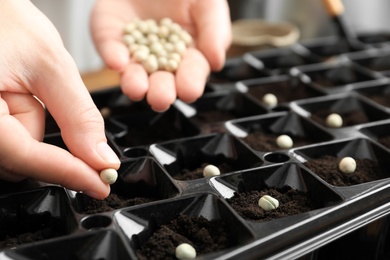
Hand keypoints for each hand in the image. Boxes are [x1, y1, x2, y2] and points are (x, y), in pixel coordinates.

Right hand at [0, 0, 119, 198]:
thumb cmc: (1, 18)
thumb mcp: (49, 64)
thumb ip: (77, 117)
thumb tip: (99, 158)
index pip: (28, 159)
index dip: (71, 174)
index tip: (102, 183)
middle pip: (21, 161)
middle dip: (52, 143)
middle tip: (65, 111)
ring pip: (16, 151)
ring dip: (35, 126)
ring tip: (26, 85)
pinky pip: (7, 138)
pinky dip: (24, 121)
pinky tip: (20, 93)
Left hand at [90, 0, 231, 111]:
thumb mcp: (208, 4)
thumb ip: (215, 31)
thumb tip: (216, 62)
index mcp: (189, 55)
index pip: (191, 74)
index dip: (190, 83)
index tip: (189, 90)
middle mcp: (161, 59)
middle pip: (161, 81)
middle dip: (161, 92)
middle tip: (160, 99)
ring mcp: (134, 50)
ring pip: (133, 73)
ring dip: (135, 83)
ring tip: (137, 89)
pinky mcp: (110, 37)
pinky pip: (110, 49)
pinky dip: (113, 55)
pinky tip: (118, 61)